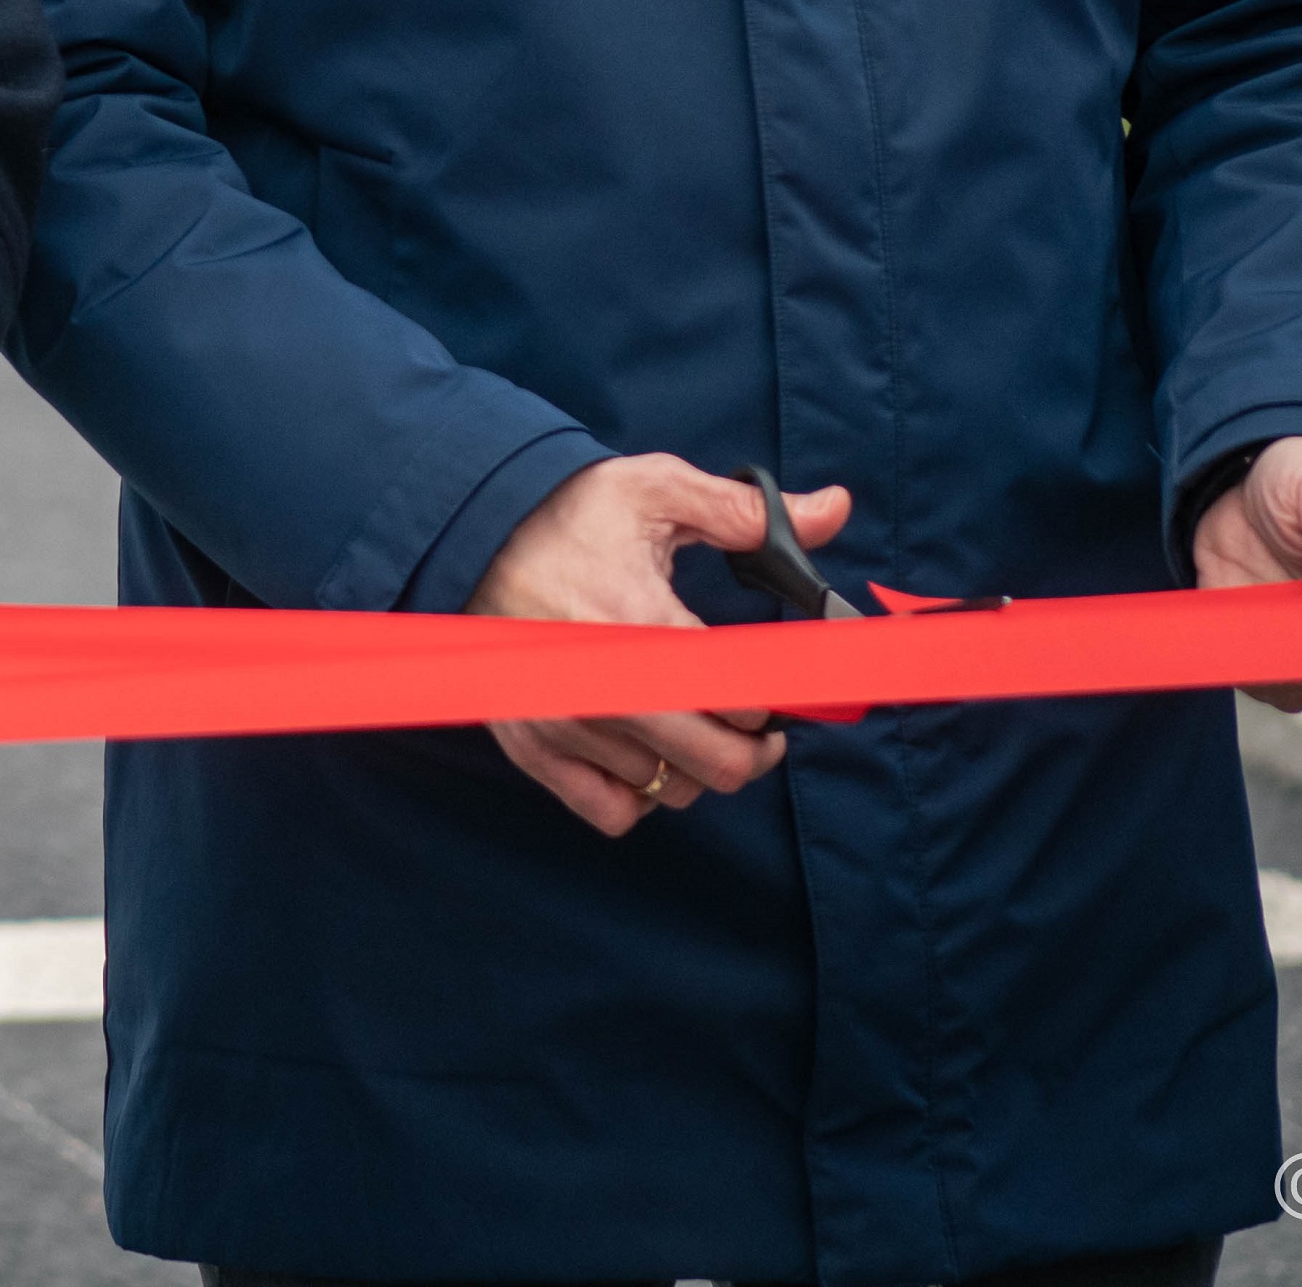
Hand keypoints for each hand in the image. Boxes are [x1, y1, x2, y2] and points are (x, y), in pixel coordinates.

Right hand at [462, 458, 846, 841]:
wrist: (466, 534)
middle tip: (758, 721)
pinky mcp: (534, 747)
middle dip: (757, 747)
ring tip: (694, 723)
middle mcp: (604, 686)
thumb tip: (836, 508)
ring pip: (673, 790)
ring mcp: (566, 724)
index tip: (781, 682)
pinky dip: (640, 794)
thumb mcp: (655, 489)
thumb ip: (747, 511)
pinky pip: (612, 812)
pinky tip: (643, 750)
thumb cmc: (565, 513)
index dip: (779, 696)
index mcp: (640, 622)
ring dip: (697, 764)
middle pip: (721, 765)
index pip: (745, 699)